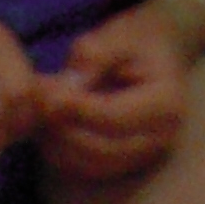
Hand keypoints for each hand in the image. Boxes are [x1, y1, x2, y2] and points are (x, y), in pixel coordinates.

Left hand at [36, 0, 202, 186]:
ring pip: (91, 164)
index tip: (48, 95)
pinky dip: (61, 152)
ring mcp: (143, 156)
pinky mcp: (124, 164)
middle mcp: (160, 138)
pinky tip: (46, 127)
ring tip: (38, 111)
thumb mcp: (117, 34)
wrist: (155, 53)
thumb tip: (67, 87)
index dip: (77, 110)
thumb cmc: (134, 40)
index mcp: (167, 104)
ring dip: (57, 143)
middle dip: (63, 129)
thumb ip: (95, 55)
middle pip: (101, 148)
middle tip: (37, 103)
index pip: (114, 117)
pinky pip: (87, 169)